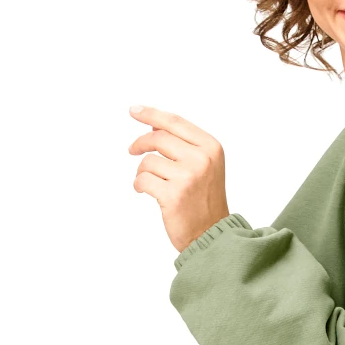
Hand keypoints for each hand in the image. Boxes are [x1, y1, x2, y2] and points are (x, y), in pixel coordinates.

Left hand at [128, 104, 230, 252]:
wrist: (212, 234)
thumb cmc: (205, 200)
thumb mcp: (205, 165)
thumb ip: (183, 144)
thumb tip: (152, 126)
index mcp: (211, 147)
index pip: (174, 122)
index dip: (151, 114)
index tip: (134, 110)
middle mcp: (201, 159)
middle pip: (158, 138)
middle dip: (140, 143)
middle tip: (132, 150)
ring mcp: (187, 177)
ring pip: (148, 161)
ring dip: (142, 170)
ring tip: (150, 181)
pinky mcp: (173, 195)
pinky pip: (142, 180)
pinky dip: (139, 184)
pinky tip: (144, 190)